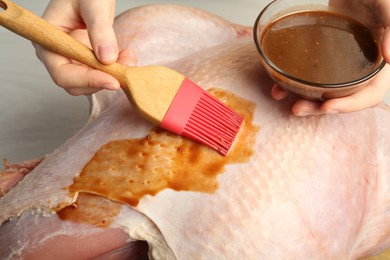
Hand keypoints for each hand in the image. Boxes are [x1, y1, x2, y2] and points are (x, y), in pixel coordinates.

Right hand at [34, 0, 135, 95]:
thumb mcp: (94, 5)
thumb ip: (100, 29)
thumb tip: (106, 58)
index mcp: (48, 42)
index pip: (63, 74)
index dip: (87, 81)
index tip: (113, 81)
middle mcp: (58, 55)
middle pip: (77, 84)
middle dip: (103, 79)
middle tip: (126, 68)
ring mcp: (73, 59)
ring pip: (91, 82)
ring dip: (113, 75)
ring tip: (128, 57)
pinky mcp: (88, 61)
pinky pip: (102, 74)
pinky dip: (116, 70)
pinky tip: (126, 56)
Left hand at [271, 0, 389, 115]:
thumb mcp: (385, 5)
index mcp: (378, 62)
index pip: (371, 94)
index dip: (351, 105)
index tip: (328, 106)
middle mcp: (359, 67)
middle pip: (343, 98)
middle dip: (319, 108)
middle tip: (297, 109)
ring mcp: (340, 63)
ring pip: (323, 90)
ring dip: (303, 98)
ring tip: (281, 96)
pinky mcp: (323, 56)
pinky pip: (309, 75)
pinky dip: (292, 82)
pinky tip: (278, 84)